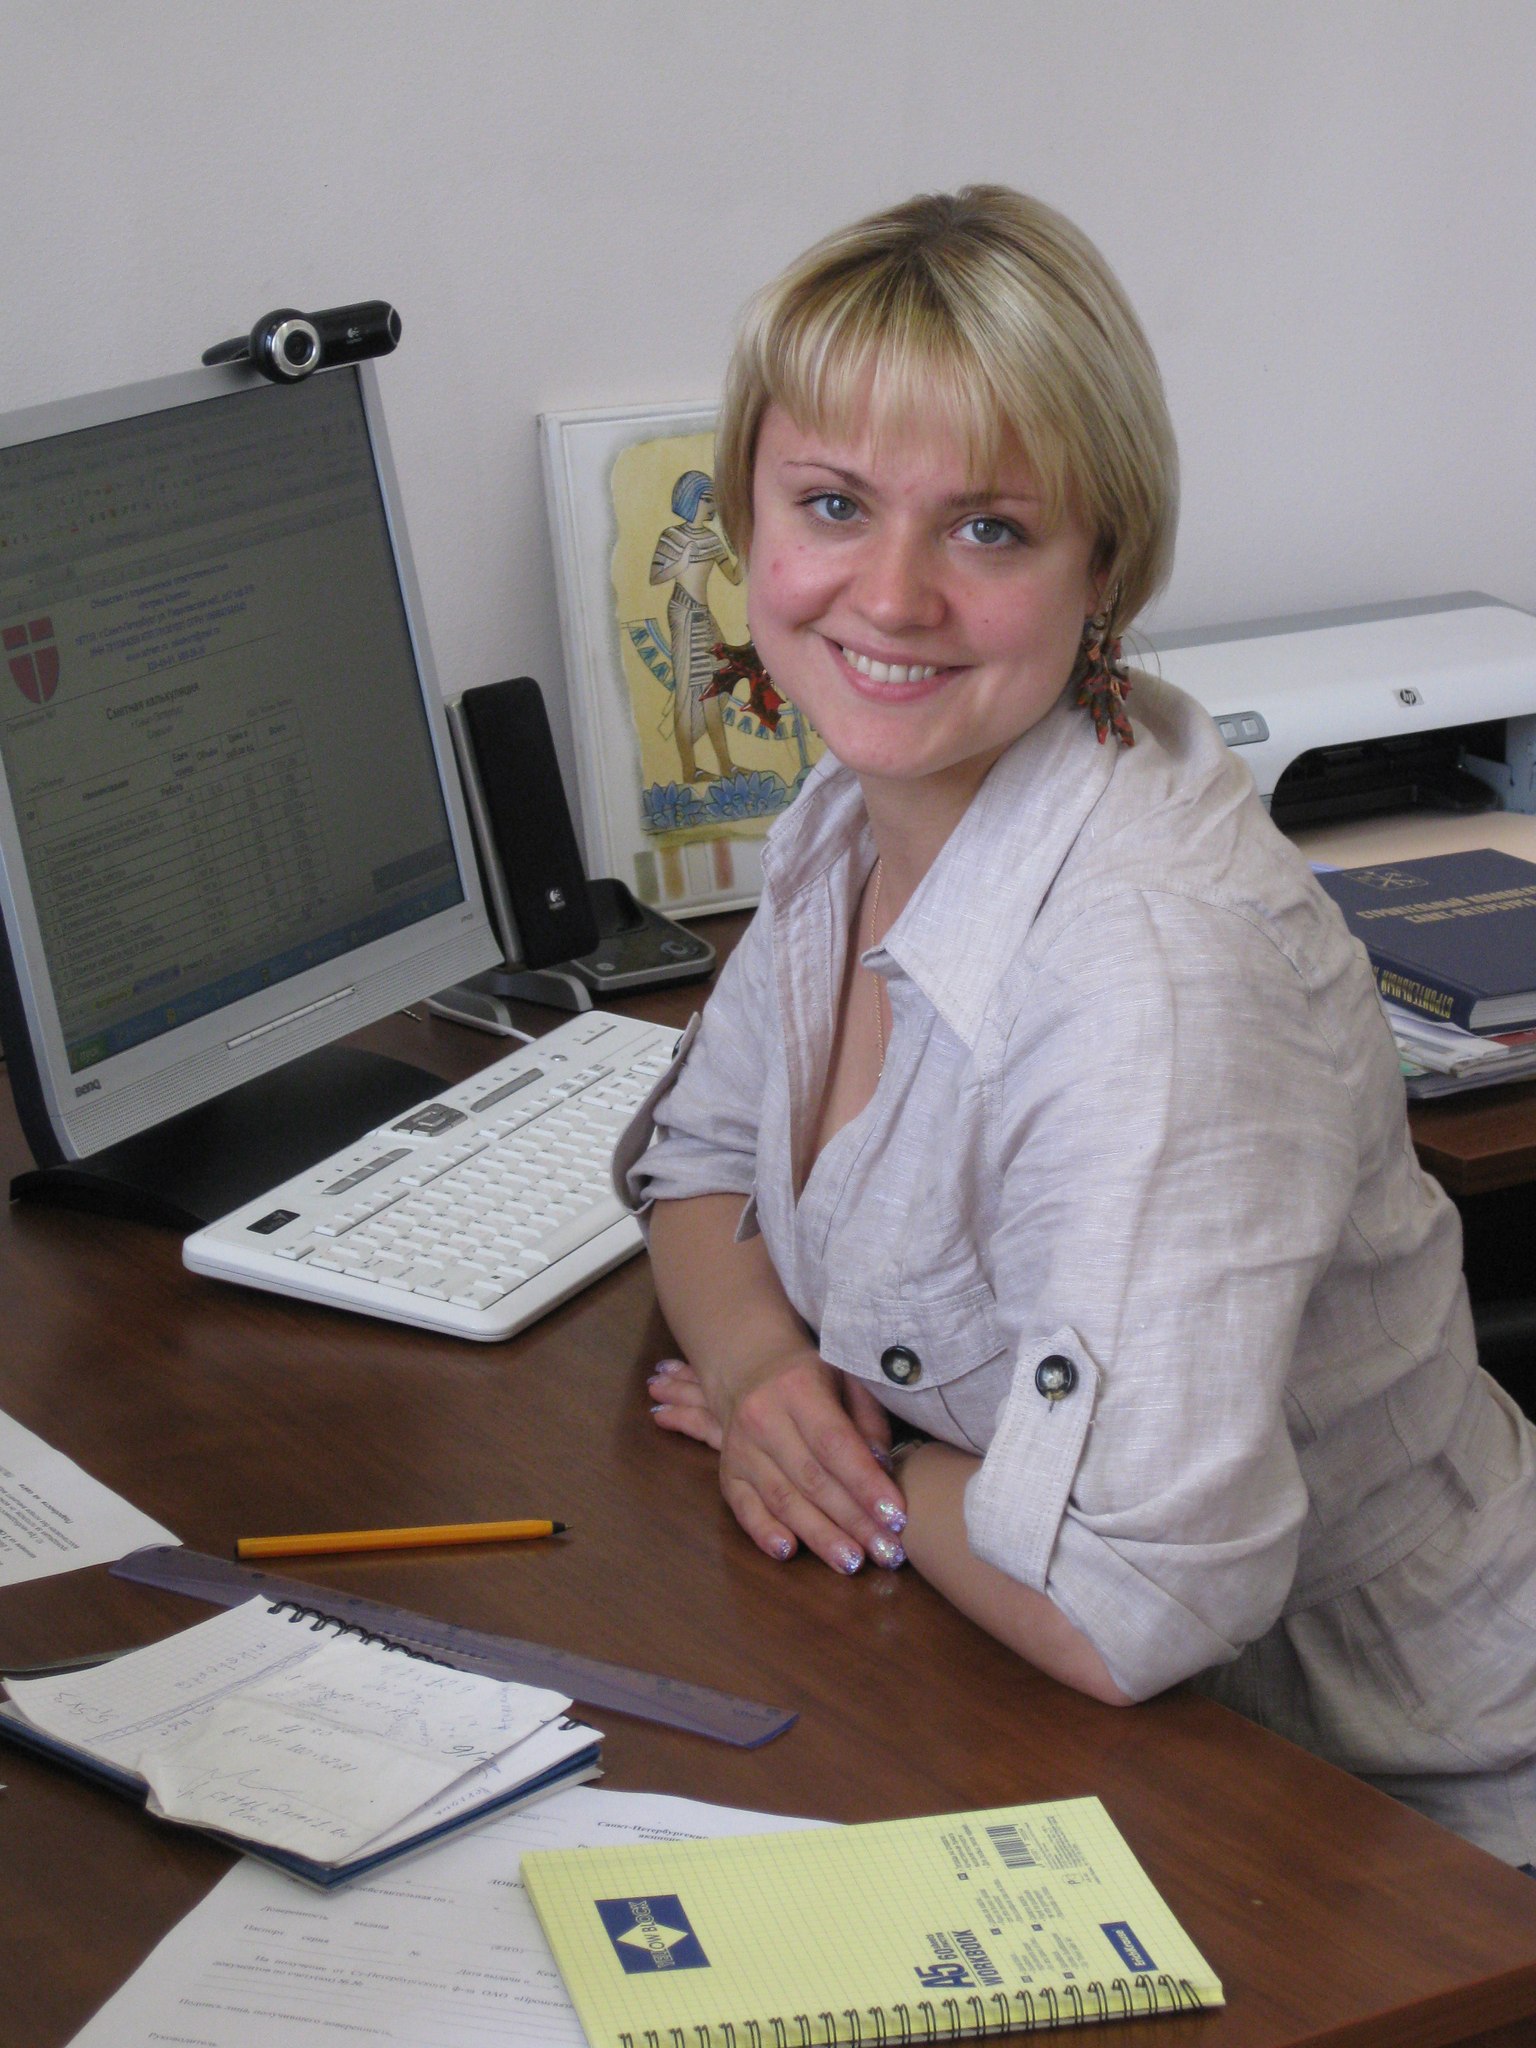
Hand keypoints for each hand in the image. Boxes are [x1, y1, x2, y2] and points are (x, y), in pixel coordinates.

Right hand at [647, 1354, 906, 1574]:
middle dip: (853, 1521)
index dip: (866, 1483)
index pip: (835, 1443)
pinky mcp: (727, 1472)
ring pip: (782, 1500)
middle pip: (812, 1479)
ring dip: (820, 1536)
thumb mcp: (847, 1378)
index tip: (896, 1517)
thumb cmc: (813, 1378)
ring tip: (853, 1562)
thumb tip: (884, 1470)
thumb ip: (869, 1421)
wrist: (749, 1367)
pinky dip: (764, 1533)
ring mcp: (740, 1448)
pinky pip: (744, 1509)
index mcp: (798, 1388)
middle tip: (888, 1553)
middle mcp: (763, 1418)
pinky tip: (789, 1553)